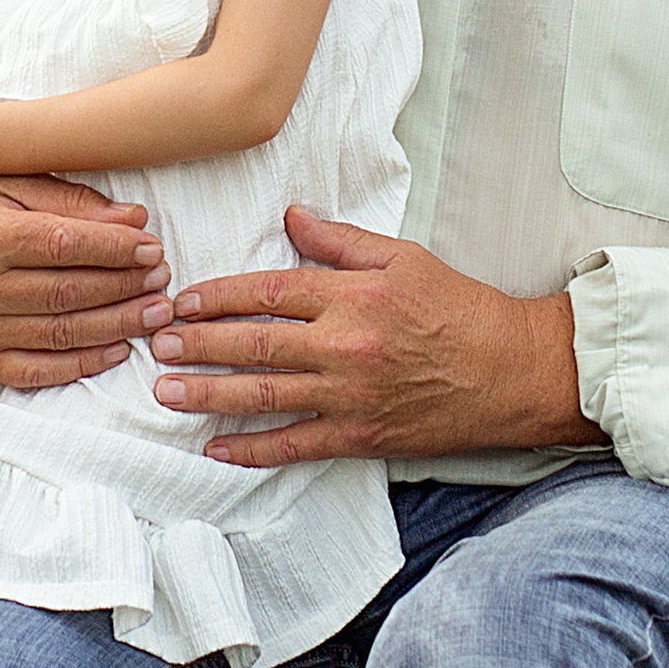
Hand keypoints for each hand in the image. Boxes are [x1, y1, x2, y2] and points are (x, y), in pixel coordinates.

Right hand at [0, 174, 171, 388]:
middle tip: (163, 279)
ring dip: (117, 324)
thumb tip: (136, 222)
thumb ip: (71, 202)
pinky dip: (84, 363)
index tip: (152, 247)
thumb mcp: (8, 185)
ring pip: (61, 333)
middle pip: (67, 292)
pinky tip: (119, 349)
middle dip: (125, 286)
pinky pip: (37, 370)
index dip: (114, 249)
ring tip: (155, 311)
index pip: (61, 245)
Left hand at [150, 207, 590, 464]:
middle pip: (252, 344)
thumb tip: (291, 217)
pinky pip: (294, 444)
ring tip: (165, 391)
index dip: (216, 297)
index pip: (267, 292)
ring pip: (262, 396)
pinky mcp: (360, 435)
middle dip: (197, 344)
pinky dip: (252, 450)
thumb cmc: (460, 308)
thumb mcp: (403, 259)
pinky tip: (215, 450)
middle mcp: (344, 345)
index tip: (180, 300)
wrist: (513, 371)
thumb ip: (341, 242)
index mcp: (351, 295)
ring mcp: (349, 394)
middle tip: (155, 342)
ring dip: (207, 395)